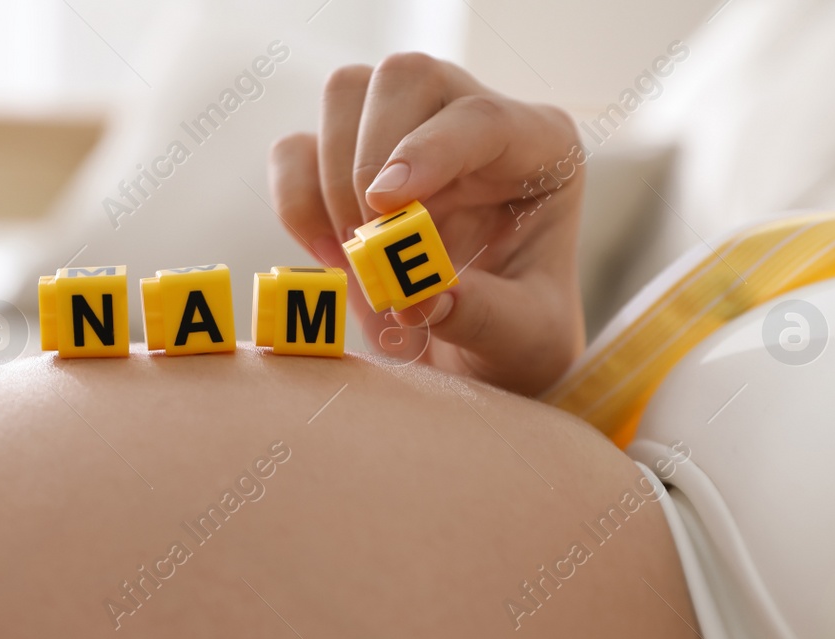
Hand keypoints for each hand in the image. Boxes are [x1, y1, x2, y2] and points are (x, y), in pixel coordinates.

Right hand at [270, 52, 585, 394]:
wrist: (481, 364)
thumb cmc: (520, 343)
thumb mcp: (524, 343)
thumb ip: (486, 317)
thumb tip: (426, 295)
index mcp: (538, 150)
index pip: (481, 116)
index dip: (429, 149)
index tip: (386, 205)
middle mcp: (472, 124)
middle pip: (405, 78)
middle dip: (368, 160)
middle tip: (369, 244)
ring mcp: (406, 136)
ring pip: (346, 95)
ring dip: (331, 181)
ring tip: (355, 260)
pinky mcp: (347, 164)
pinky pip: (296, 150)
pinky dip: (296, 202)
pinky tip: (330, 257)